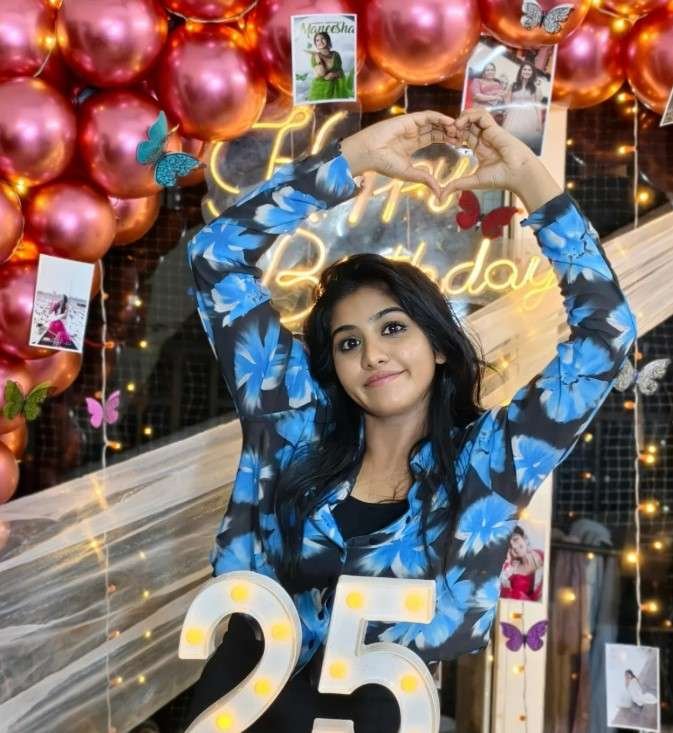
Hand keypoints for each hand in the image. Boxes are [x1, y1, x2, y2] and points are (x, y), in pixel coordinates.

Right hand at [340, 110, 456, 198]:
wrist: (370, 154)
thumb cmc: (385, 164)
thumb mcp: (410, 174)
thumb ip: (426, 180)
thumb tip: (440, 194)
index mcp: (413, 144)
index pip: (434, 138)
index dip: (446, 140)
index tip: (459, 144)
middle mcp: (413, 133)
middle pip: (436, 129)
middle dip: (449, 131)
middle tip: (462, 135)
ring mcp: (411, 124)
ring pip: (434, 121)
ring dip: (446, 124)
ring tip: (459, 129)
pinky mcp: (409, 119)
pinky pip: (428, 116)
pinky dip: (439, 117)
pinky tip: (450, 122)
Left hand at [441, 108, 562, 210]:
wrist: (517, 174)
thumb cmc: (500, 178)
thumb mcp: (473, 181)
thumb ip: (457, 185)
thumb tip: (441, 197)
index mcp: (479, 149)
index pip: (464, 136)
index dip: (454, 136)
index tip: (446, 141)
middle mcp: (484, 139)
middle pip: (467, 125)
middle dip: (455, 126)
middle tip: (447, 132)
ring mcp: (489, 132)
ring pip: (474, 117)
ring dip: (462, 118)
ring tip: (454, 126)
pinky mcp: (494, 127)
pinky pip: (482, 115)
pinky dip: (470, 115)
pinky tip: (462, 123)